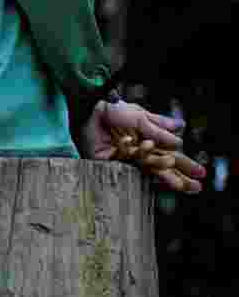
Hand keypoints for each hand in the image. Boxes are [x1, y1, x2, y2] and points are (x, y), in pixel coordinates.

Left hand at [80, 99, 205, 193]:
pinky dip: (130, 148)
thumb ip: (159, 128)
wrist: (93, 108)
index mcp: (150, 143)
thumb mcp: (141, 117)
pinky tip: (131, 140)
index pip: (172, 157)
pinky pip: (126, 158)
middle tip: (196, 187)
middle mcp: (139, 154)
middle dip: (178, 177)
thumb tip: (180, 137)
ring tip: (173, 170)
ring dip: (160, 167)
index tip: (201, 176)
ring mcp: (125, 159)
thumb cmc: (116, 112)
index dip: (186, 167)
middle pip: (162, 168)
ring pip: (147, 167)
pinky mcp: (109, 162)